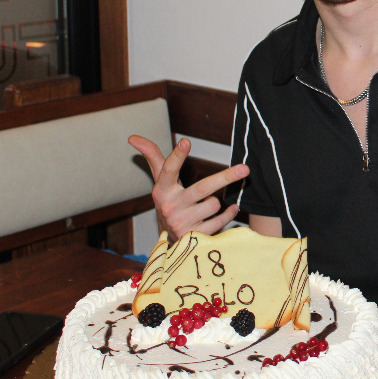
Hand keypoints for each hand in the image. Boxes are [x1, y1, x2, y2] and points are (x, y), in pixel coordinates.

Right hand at [128, 135, 248, 240]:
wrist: (169, 241)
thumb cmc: (169, 202)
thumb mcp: (161, 182)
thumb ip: (153, 158)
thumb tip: (133, 137)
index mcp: (161, 190)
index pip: (169, 170)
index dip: (178, 156)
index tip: (187, 141)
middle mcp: (169, 206)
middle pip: (202, 188)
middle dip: (226, 178)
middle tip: (245, 169)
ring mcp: (181, 223)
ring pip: (214, 204)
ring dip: (216, 203)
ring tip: (206, 207)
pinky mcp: (194, 237)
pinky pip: (221, 220)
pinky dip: (229, 213)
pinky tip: (230, 209)